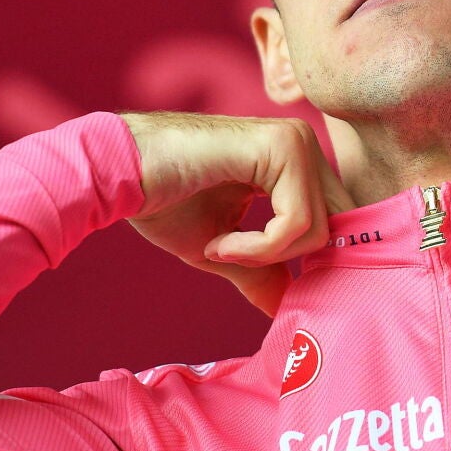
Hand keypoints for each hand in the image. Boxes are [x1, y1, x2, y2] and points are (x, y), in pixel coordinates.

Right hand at [120, 112, 352, 316]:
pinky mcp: (281, 146)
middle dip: (287, 260)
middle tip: (233, 258)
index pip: (332, 221)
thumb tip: (287, 309)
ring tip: (218, 247)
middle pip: (333, 230)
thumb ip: (262, 271)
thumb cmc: (163, 203)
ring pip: (318, 229)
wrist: (117, 172)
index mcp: (291, 161)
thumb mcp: (225, 248)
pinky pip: (296, 221)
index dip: (307, 261)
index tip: (260, 275)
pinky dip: (257, 247)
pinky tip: (218, 241)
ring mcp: (294, 141)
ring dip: (264, 254)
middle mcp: (301, 144)